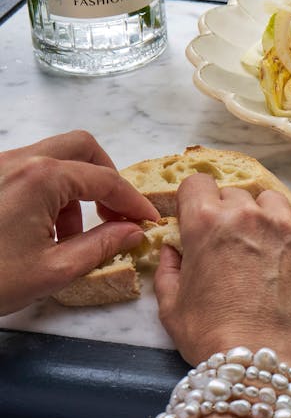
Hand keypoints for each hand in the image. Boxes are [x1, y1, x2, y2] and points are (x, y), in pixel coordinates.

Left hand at [0, 130, 158, 315]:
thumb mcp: (53, 269)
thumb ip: (102, 245)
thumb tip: (133, 231)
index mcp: (42, 178)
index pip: (106, 180)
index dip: (133, 201)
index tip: (148, 221)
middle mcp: (20, 160)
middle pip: (82, 148)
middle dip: (106, 178)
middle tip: (114, 213)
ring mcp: (0, 166)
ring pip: (54, 157)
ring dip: (76, 186)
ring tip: (72, 233)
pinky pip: (29, 170)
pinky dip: (49, 190)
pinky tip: (42, 229)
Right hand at [154, 173, 290, 373]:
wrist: (258, 360)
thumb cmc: (210, 336)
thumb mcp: (170, 305)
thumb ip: (167, 267)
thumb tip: (172, 247)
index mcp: (204, 222)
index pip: (197, 183)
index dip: (194, 201)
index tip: (197, 217)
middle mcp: (245, 214)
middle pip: (234, 193)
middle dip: (227, 213)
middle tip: (230, 245)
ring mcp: (284, 223)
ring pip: (270, 198)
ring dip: (263, 215)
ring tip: (263, 246)